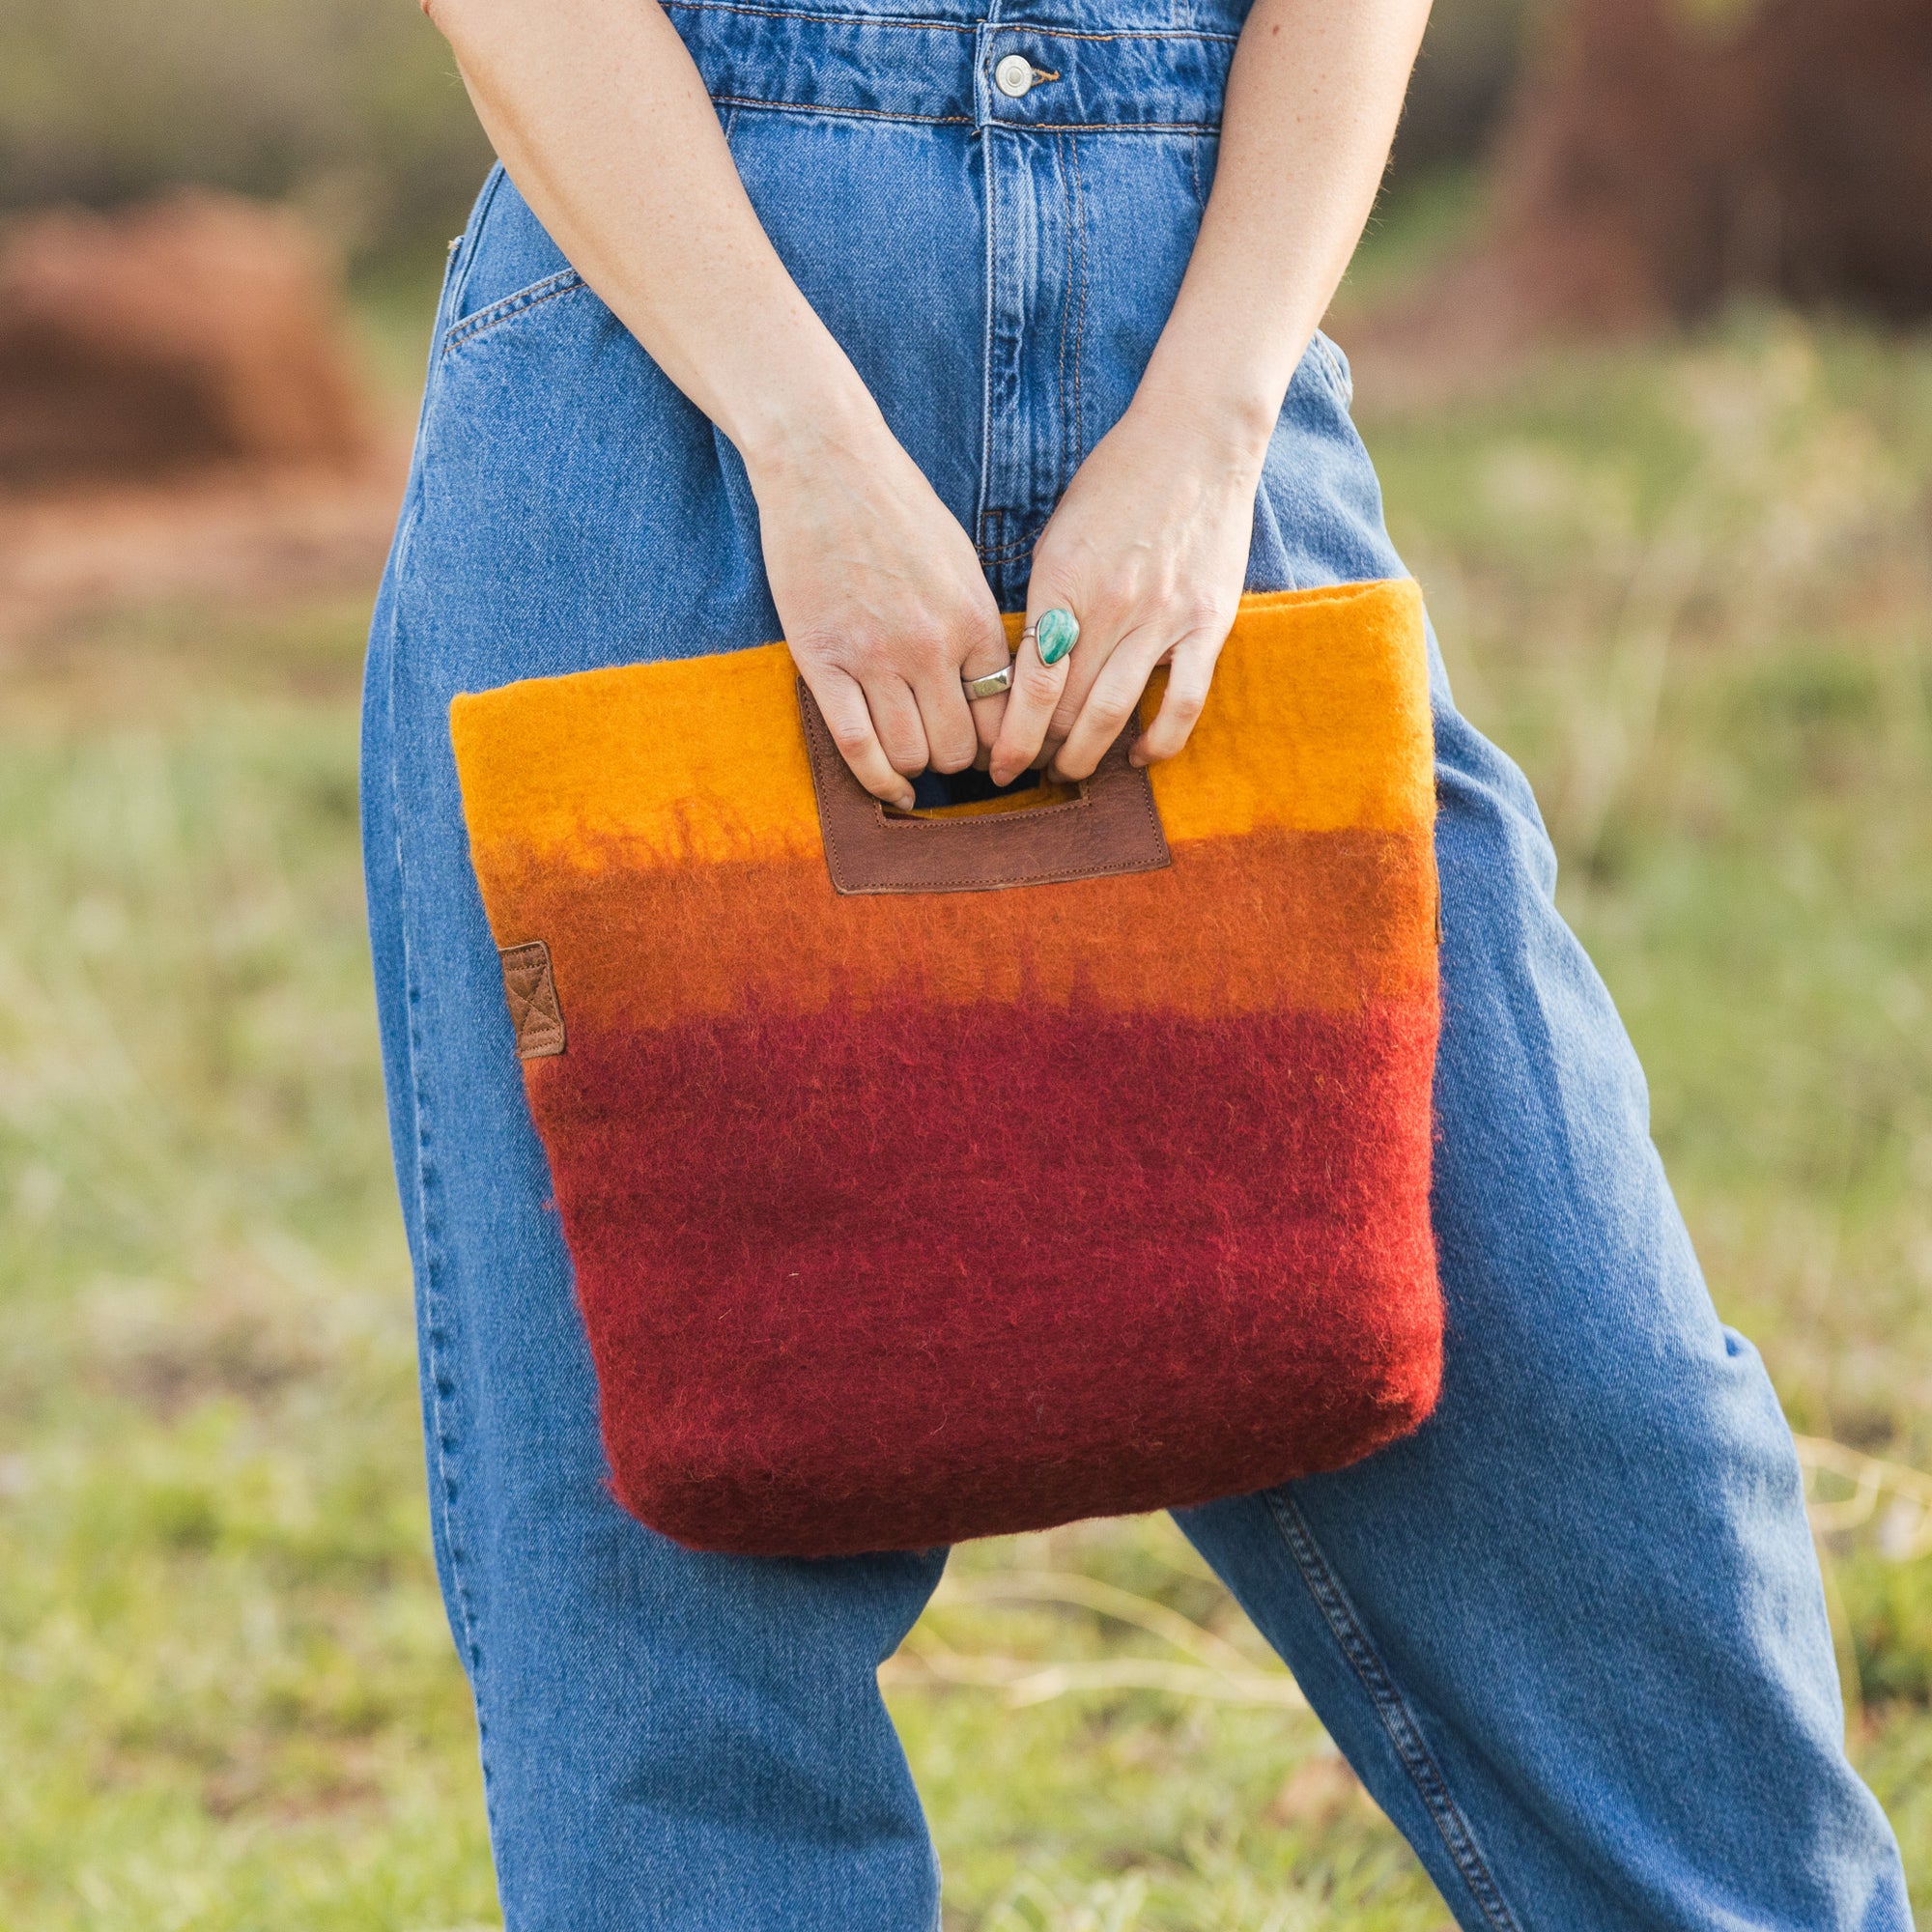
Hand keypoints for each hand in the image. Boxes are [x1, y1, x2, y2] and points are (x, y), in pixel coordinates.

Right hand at [746, 388, 1008, 811]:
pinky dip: (878, 781)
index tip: (993, 756)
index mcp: (974, 621)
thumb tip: (993, 691)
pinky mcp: (824, 661)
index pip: (1004, 718)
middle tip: (943, 751)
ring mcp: (875, 657)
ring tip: (911, 757)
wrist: (825, 463)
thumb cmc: (896, 507)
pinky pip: (858, 746)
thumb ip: (978, 628)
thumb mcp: (961, 564)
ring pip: (911, 754)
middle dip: (956, 761)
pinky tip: (890, 791)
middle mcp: (931, 646)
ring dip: (915, 767)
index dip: (1001, 749)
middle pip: (958, 747)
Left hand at [989, 390, 1266, 786]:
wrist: (1196, 438)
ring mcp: (1163, 616)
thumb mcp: (1059, 535)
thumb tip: (1024, 669)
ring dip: (1086, 756)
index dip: (1010, 736)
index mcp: (1061, 581)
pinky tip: (1138, 755)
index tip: (997, 763)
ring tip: (1069, 772)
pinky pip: (1183, 702)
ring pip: (1115, 714)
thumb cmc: (1117, 482)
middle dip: (1041, 750)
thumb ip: (1044, 601)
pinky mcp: (1209, 622)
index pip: (1029, 683)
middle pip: (1066, 707)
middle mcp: (1110, 605)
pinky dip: (1159, 741)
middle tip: (1028, 770)